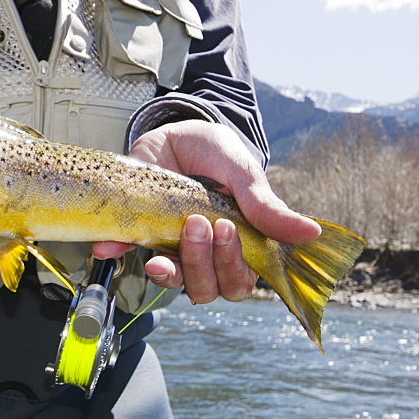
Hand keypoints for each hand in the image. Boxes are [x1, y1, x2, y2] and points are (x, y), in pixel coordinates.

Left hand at [91, 120, 320, 302]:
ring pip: (175, 281)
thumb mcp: (240, 171)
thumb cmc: (214, 154)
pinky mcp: (138, 235)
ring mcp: (171, 247)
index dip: (234, 266)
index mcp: (236, 244)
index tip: (228, 230)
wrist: (173, 131)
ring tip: (171, 235)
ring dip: (172, 267)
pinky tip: (109, 245)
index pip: (240, 279)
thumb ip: (265, 204)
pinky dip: (118, 251)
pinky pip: (127, 254)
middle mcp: (204, 254)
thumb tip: (310, 232)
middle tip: (198, 224)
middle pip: (209, 287)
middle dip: (204, 262)